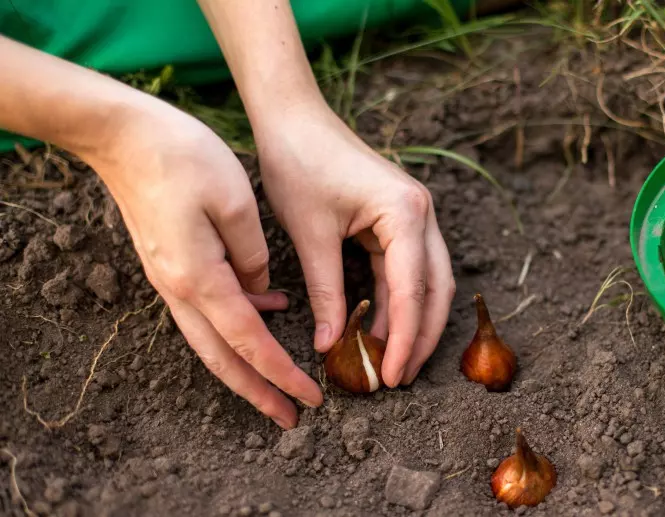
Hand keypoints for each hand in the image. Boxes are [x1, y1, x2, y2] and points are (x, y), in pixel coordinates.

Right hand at [92, 103, 322, 428]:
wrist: (122, 135)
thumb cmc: (182, 157)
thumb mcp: (235, 201)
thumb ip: (254, 255)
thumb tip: (263, 290)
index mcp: (200, 278)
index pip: (249, 342)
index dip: (281, 375)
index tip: (311, 399)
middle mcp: (180, 288)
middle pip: (222, 358)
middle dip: (258, 392)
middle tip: (291, 417)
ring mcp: (170, 278)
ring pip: (210, 340)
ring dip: (245, 366)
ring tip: (279, 383)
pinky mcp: (170, 264)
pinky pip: (206, 308)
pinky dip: (236, 322)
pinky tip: (269, 307)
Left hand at [255, 105, 455, 386]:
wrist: (293, 117)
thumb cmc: (298, 164)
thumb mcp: (310, 235)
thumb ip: (326, 292)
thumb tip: (331, 345)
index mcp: (405, 213)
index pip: (413, 290)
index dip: (405, 338)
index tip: (393, 375)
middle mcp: (421, 214)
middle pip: (436, 289)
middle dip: (422, 336)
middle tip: (400, 378)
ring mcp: (414, 215)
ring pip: (427, 282)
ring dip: (412, 322)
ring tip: (392, 362)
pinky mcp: (398, 219)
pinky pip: (407, 269)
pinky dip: (396, 301)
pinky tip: (380, 329)